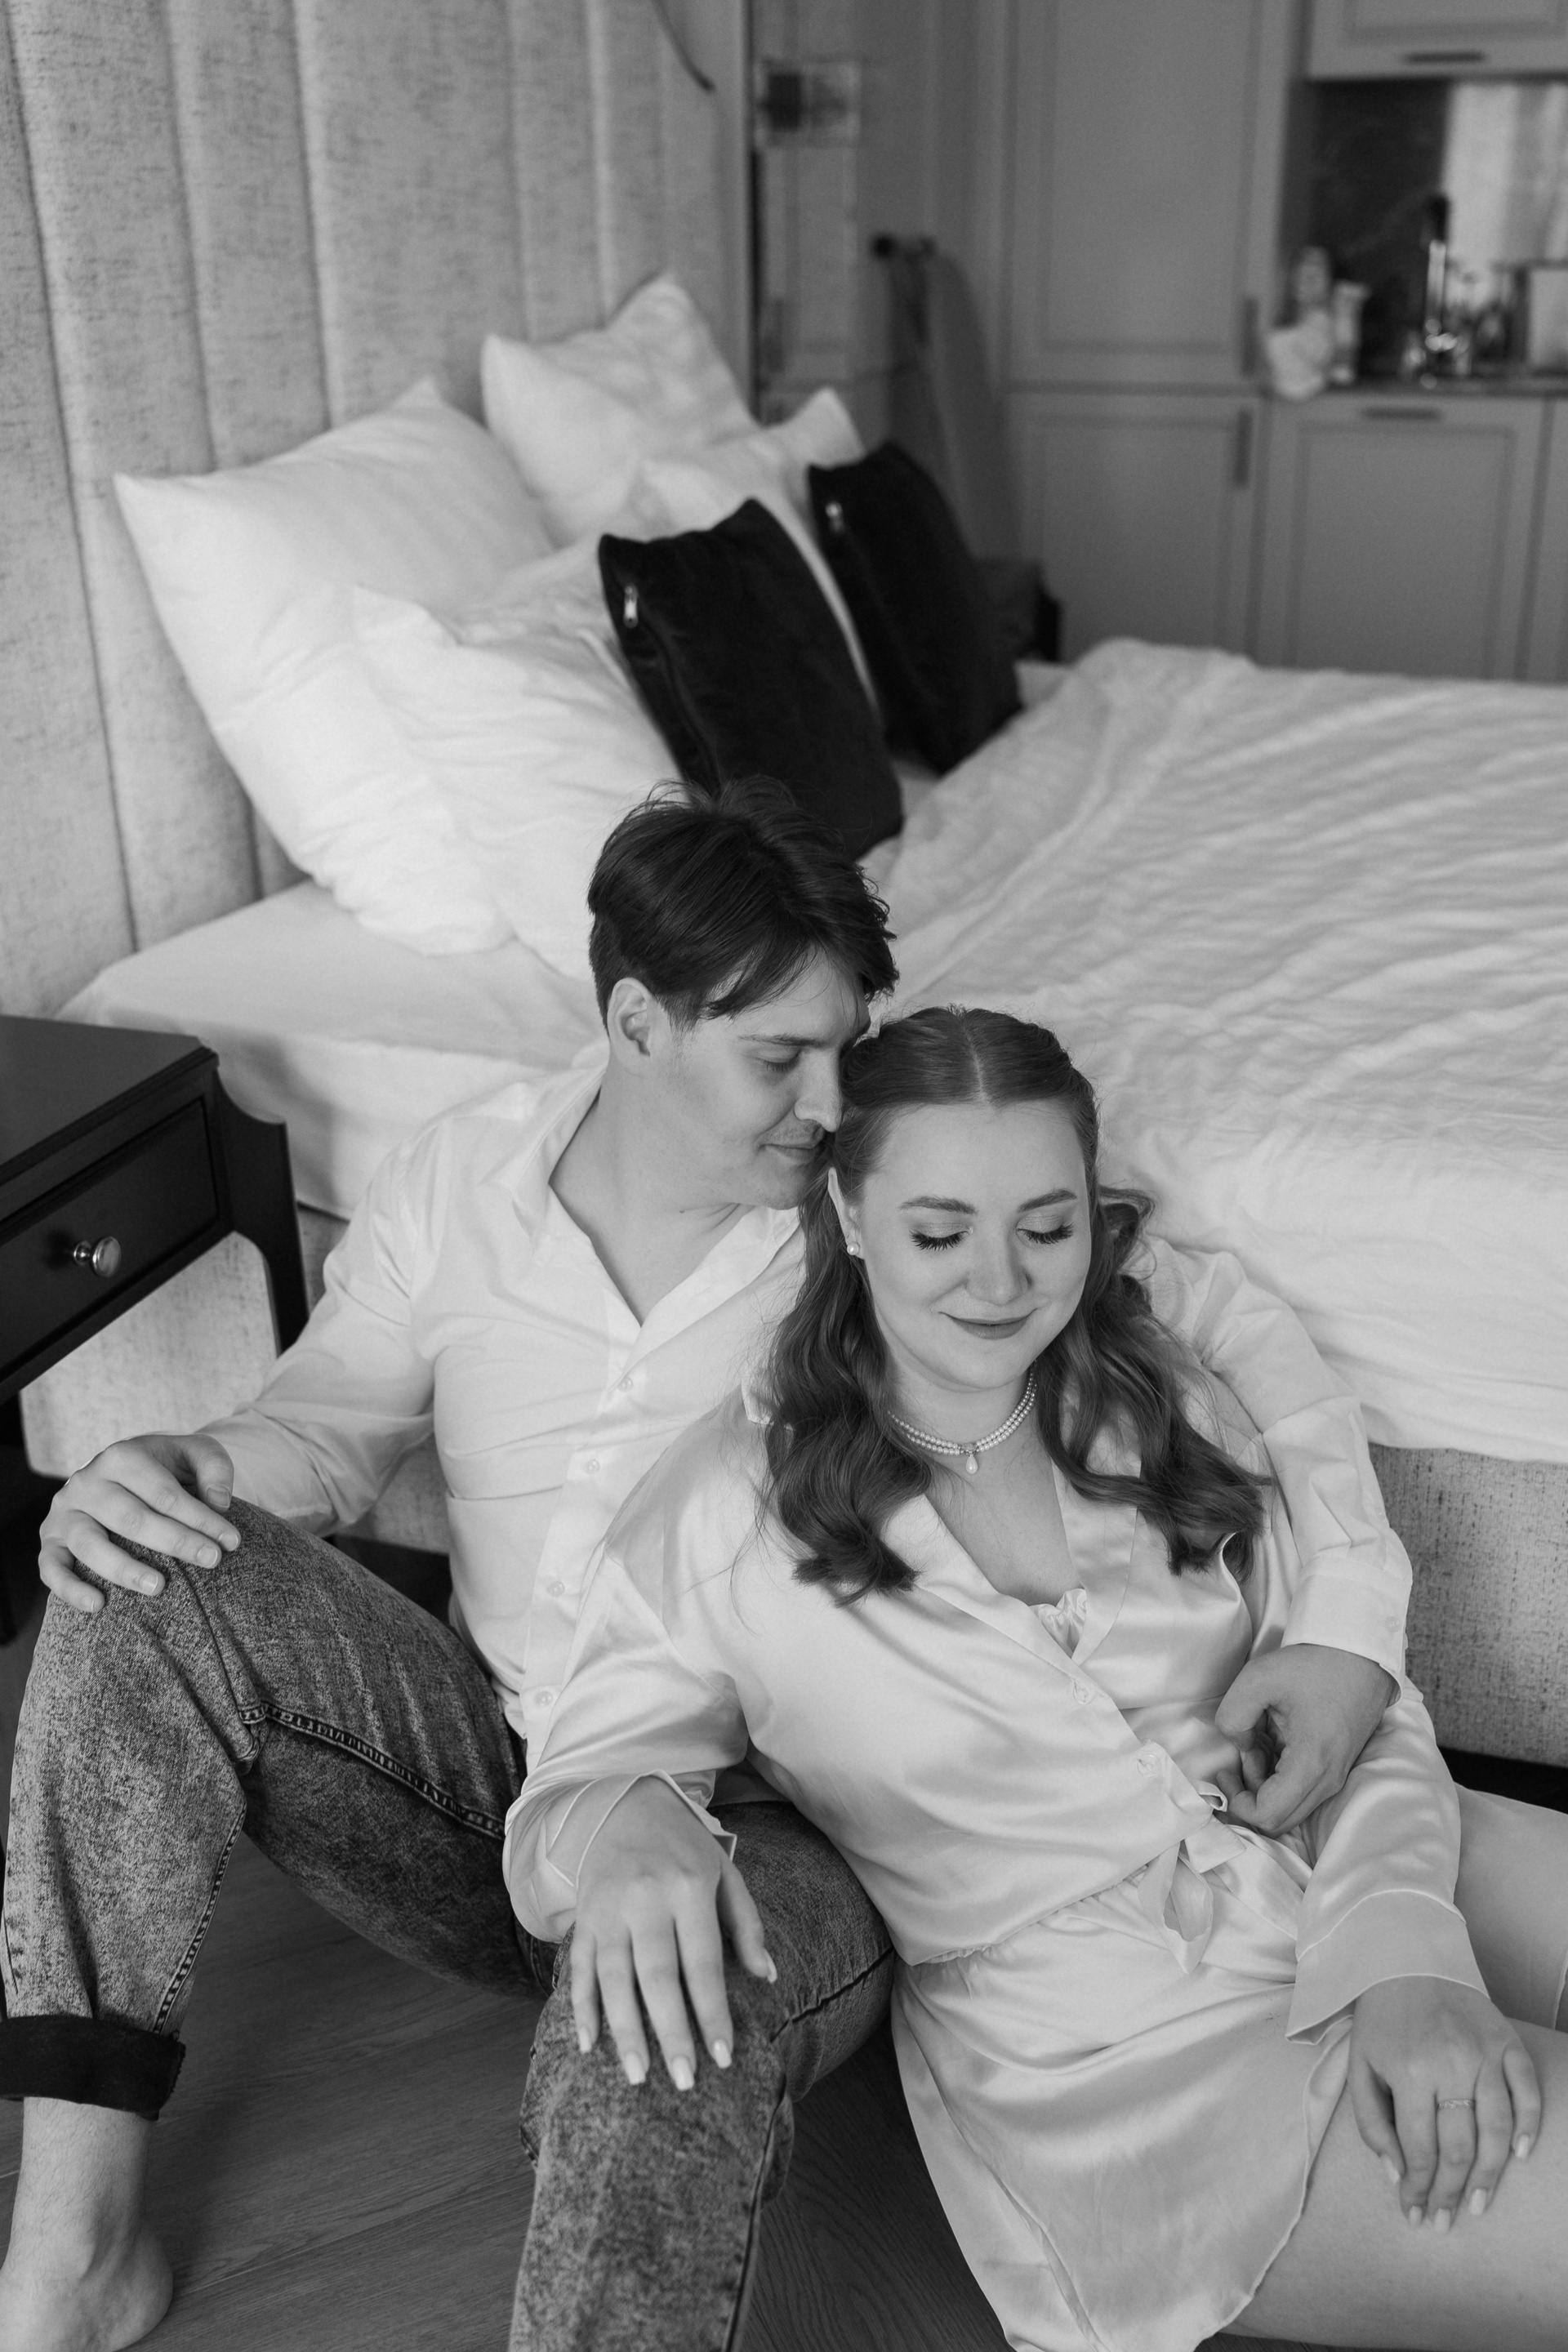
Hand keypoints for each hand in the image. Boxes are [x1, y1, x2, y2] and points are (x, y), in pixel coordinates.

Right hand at [38, 1435, 237, 1613]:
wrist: (126, 1473)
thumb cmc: (167, 1467)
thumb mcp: (195, 1453)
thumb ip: (214, 1468)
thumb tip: (219, 1503)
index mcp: (121, 1456)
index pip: (164, 1493)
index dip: (200, 1518)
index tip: (231, 1541)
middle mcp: (87, 1482)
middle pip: (131, 1518)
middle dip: (175, 1542)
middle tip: (212, 1561)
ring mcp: (64, 1512)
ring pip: (90, 1544)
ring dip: (124, 1569)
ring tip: (160, 1588)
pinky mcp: (50, 1540)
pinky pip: (50, 1567)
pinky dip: (69, 1588)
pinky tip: (98, 1605)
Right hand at [571, 1778, 775, 2091]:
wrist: (627, 1804)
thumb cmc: (685, 1848)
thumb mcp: (725, 1874)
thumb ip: (746, 1925)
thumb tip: (767, 1977)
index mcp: (689, 1888)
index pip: (703, 1962)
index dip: (712, 2012)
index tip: (722, 2057)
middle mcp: (646, 1899)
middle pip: (658, 1975)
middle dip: (671, 2032)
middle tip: (684, 2080)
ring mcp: (609, 1909)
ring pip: (615, 1977)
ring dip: (625, 2030)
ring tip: (638, 2075)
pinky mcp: (584, 1916)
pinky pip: (580, 1967)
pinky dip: (582, 2007)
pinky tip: (588, 2044)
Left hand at [1214, 1642, 1395, 1833]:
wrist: (1360, 1653)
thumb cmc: (1313, 1665)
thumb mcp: (1258, 1678)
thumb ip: (1232, 1716)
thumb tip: (1238, 1744)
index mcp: (1311, 1763)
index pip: (1268, 1815)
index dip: (1237, 1802)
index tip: (1225, 1771)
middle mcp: (1329, 1779)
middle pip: (1280, 1820)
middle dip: (1249, 1795)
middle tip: (1240, 1756)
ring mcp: (1336, 1776)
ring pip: (1291, 1806)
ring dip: (1265, 1784)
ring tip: (1258, 1741)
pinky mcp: (1337, 1767)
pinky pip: (1303, 1791)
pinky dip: (1280, 1777)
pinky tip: (1273, 1741)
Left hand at [1348, 1976, 1540, 2227]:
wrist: (1408, 1960)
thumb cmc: (1382, 2020)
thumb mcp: (1360, 2067)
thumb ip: (1372, 2123)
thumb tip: (1395, 2174)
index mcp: (1408, 2071)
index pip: (1419, 2148)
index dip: (1418, 2188)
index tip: (1415, 2215)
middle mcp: (1450, 2065)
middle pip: (1459, 2147)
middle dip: (1451, 2192)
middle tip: (1446, 2222)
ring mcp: (1484, 2054)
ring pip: (1497, 2130)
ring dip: (1490, 2175)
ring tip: (1478, 2204)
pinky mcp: (1507, 2042)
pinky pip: (1527, 2092)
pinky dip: (1529, 2126)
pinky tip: (1520, 2156)